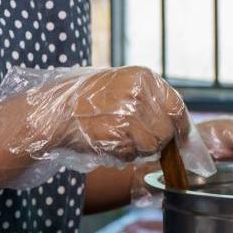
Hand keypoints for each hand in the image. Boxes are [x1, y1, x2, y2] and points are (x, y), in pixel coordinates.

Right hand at [0, 66, 191, 188]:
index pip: (177, 107)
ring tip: (116, 138)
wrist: (54, 111)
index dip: (178, 127)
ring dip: (138, 149)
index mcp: (144, 76)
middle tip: (133, 139)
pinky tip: (107, 142)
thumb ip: (146, 99)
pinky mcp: (120, 132)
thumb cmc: (85, 101)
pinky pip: (135, 154)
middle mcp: (141, 91)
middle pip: (168, 130)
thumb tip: (175, 123)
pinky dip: (124, 155)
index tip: (175, 139)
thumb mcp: (119, 85)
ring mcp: (131, 112)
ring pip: (153, 146)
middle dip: (155, 140)